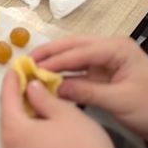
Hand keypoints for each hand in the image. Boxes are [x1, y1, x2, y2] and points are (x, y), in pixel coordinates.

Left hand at [0, 69, 122, 147]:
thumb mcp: (65, 113)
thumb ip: (42, 97)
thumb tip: (32, 87)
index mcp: (14, 132)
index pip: (7, 98)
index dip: (12, 80)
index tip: (17, 66)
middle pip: (8, 116)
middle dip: (18, 97)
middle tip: (29, 80)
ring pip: (16, 133)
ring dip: (24, 115)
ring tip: (38, 99)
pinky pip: (23, 147)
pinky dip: (29, 133)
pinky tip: (43, 124)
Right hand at [31, 36, 147, 141]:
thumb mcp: (121, 101)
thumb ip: (87, 92)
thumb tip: (55, 88)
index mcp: (117, 48)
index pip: (80, 51)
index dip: (56, 60)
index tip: (35, 68)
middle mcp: (109, 49)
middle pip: (73, 46)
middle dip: (50, 53)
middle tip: (27, 61)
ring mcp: (106, 61)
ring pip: (73, 56)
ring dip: (54, 62)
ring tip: (32, 68)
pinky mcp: (104, 73)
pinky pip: (79, 70)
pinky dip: (63, 74)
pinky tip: (49, 80)